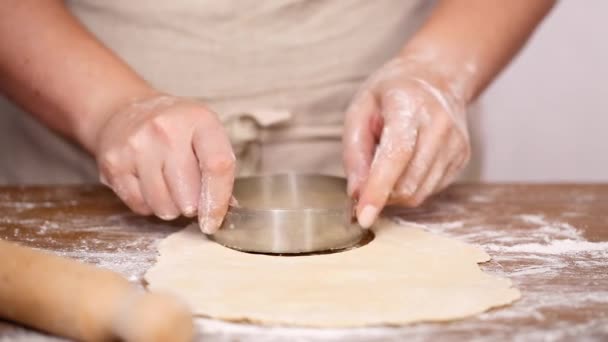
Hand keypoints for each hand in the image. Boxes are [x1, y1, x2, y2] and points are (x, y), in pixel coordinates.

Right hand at [94, 94, 235, 233]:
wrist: (126, 111)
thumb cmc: (175, 128)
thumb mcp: (204, 133)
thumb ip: (219, 168)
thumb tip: (226, 208)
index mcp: (199, 120)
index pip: (217, 166)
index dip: (218, 201)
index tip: (213, 221)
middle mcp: (167, 130)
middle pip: (188, 195)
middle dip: (192, 206)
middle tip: (189, 195)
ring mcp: (137, 145)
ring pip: (163, 206)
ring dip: (171, 208)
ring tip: (169, 187)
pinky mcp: (114, 163)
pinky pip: (140, 205)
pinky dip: (149, 205)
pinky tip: (149, 184)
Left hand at [343, 55, 470, 227]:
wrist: (436, 77)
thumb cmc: (391, 92)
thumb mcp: (360, 109)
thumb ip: (354, 151)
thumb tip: (356, 193)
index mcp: (410, 106)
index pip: (397, 155)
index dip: (378, 189)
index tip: (363, 216)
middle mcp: (439, 125)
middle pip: (408, 182)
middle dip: (380, 193)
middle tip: (366, 175)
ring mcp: (456, 143)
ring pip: (419, 193)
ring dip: (394, 192)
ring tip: (387, 164)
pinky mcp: (462, 157)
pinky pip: (430, 190)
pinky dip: (410, 186)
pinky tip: (406, 163)